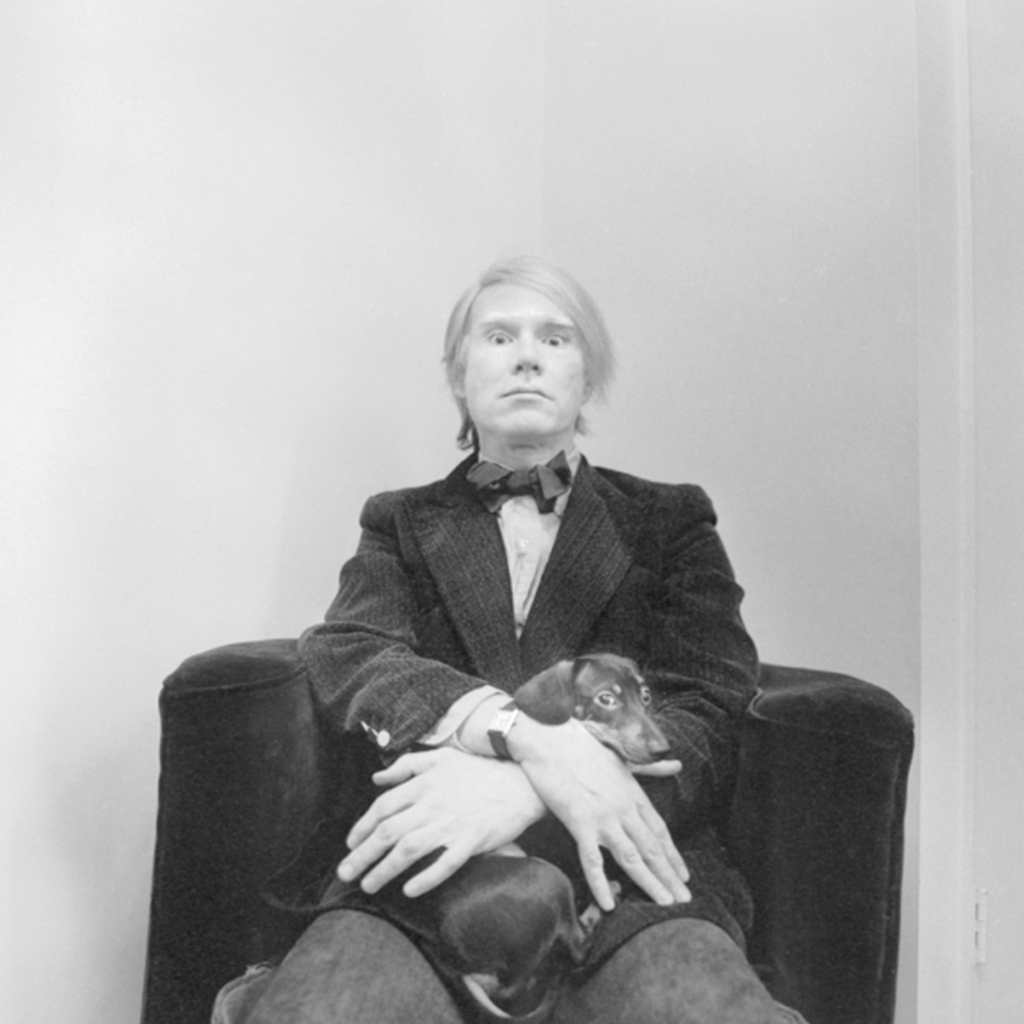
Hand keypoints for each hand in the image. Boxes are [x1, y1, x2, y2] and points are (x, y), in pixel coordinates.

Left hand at [337, 747, 545, 897]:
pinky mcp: (472, 840)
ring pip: (409, 849)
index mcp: (424, 783)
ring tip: (368, 886)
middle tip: (344, 874)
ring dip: (384, 869)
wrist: (522, 782)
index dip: (362, 827)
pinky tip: (409, 890)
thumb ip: (408, 765)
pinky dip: (425, 878)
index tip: (350, 844)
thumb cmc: (480, 771)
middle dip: (362, 854)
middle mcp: (433, 803)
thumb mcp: (442, 757)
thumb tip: (377, 778)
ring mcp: (452, 823)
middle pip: (389, 831)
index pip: (383, 807)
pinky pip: (445, 863)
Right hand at [509, 718, 690, 911]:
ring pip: (632, 856)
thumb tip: (677, 764)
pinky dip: (601, 883)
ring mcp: (603, 816)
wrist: (550, 741)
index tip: (683, 877)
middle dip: (669, 876)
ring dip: (650, 882)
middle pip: (652, 848)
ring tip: (665, 904)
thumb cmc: (582, 747)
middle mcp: (624, 807)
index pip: (659, 831)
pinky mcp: (579, 821)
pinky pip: (592, 859)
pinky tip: (608, 904)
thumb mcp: (621, 757)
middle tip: (685, 901)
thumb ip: (649, 768)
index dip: (672, 856)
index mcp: (633, 793)